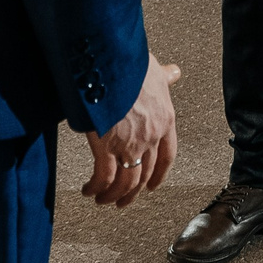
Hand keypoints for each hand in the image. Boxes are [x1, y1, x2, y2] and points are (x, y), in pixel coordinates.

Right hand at [80, 55, 178, 207]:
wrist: (111, 61)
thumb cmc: (130, 62)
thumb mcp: (153, 69)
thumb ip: (163, 76)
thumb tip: (173, 71)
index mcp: (164, 119)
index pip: (166, 156)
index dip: (159, 174)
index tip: (152, 185)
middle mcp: (150, 136)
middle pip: (144, 174)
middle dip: (132, 192)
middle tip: (123, 200)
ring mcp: (129, 143)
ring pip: (125, 182)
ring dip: (113, 196)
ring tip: (103, 200)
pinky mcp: (106, 146)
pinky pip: (103, 178)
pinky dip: (96, 188)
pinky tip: (89, 190)